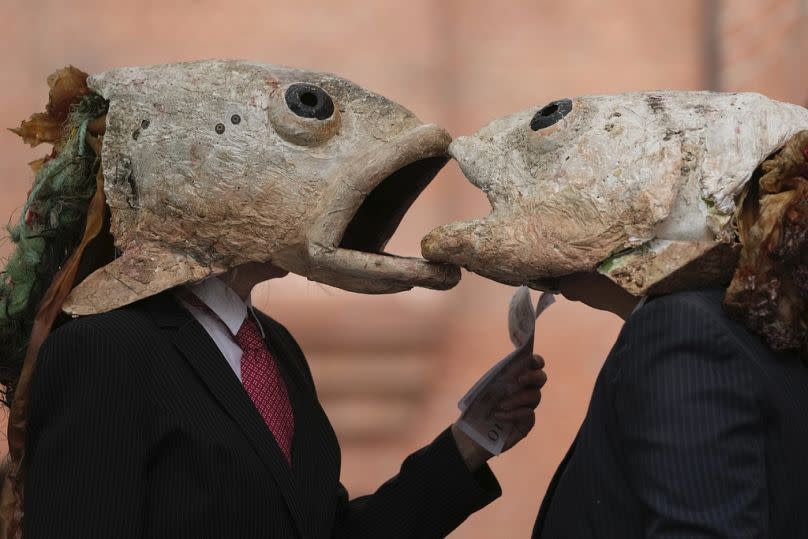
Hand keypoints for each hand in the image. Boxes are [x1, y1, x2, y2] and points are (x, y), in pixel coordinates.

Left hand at [452, 354, 546, 469]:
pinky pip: (528, 414)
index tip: (530, 360)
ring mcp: (528, 407)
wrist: (472, 431)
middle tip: (519, 379)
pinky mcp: (527, 423)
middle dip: (533, 376)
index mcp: (517, 378)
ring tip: (501, 404)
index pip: (534, 365)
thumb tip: (506, 367)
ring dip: (519, 398)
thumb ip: (497, 377)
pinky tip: (499, 415)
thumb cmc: (478, 406)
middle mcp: (526, 390)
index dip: (536, 360)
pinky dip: (513, 413)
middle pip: (541, 378)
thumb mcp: (484, 388)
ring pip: (535, 396)